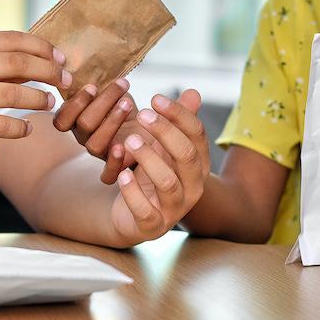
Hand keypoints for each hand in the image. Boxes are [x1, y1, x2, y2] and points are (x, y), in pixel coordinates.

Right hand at [0, 31, 70, 151]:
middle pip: (18, 63)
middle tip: (65, 81)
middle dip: (49, 71)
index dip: (43, 48)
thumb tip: (44, 60)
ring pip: (12, 94)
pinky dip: (19, 127)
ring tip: (50, 102)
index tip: (62, 58)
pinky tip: (27, 129)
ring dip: (39, 98)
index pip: (13, 40)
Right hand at [53, 78, 151, 183]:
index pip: (61, 120)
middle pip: (83, 125)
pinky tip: (123, 144)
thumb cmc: (127, 107)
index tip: (94, 86)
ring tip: (128, 104)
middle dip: (103, 102)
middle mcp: (84, 138)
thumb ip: (104, 81)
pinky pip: (107, 175)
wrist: (151, 130)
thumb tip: (99, 52)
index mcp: (77, 120)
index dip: (75, 103)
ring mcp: (100, 154)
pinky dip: (114, 161)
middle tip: (121, 86)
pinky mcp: (117, 169)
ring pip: (95, 144)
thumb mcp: (114, 90)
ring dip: (112, 120)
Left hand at [108, 89, 208, 244]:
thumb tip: (193, 92)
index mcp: (199, 163)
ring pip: (168, 182)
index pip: (197, 134)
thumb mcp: (164, 147)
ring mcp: (175, 209)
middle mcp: (193, 186)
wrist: (134, 216)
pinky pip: (146, 211)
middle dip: (165, 132)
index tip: (155, 98)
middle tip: (142, 114)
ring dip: (148, 158)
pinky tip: (121, 174)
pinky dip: (132, 192)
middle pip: (187, 155)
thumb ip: (177, 122)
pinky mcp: (153, 226)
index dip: (178, 114)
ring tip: (129, 140)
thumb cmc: (152, 174)